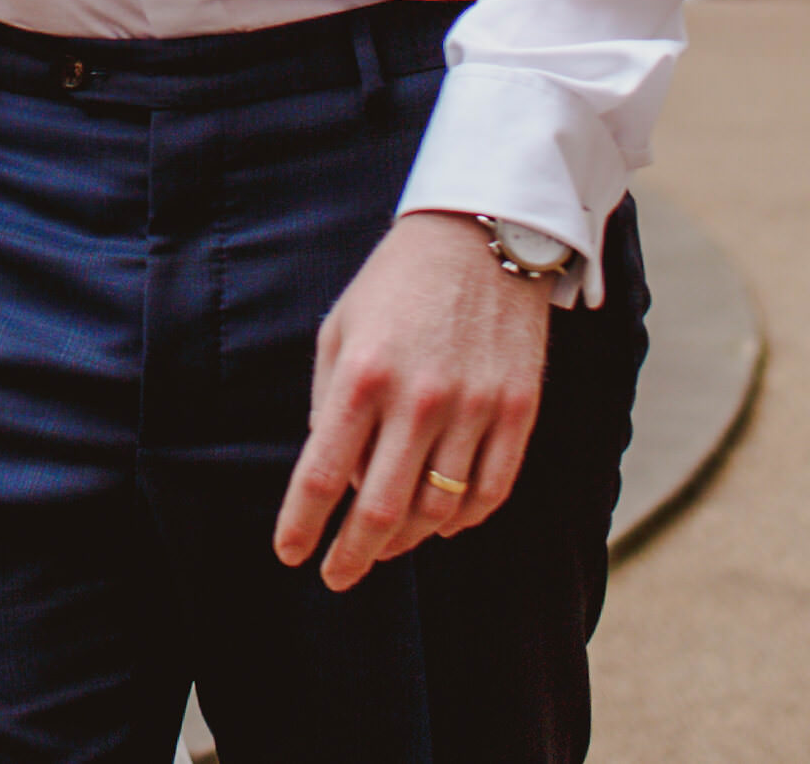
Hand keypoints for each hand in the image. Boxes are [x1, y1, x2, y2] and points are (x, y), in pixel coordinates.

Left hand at [274, 212, 549, 591]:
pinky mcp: (518, 409)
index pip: (323, 475)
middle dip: (352, 556)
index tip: (291, 556)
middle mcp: (418, 399)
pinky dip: (464, 521)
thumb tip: (335, 476)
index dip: (303, 526)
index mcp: (363, 375)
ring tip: (386, 548)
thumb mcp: (341, 328)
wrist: (481, 232)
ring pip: (438, 511)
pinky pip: (491, 492)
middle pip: (380, 510)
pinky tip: (443, 526)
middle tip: (337, 576)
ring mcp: (475, 406)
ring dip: (406, 542)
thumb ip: (329, 403)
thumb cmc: (396, 282)